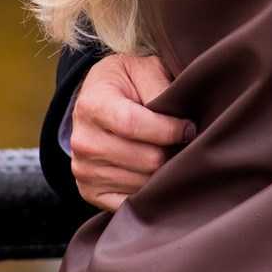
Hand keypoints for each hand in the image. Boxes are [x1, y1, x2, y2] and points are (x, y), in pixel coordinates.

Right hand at [68, 53, 187, 210]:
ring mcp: (84, 170)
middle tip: (182, 141)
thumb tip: (184, 123)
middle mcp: (82, 141)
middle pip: (145, 159)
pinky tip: (153, 172)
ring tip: (167, 153)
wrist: (96, 100)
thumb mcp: (143, 69)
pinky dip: (148, 190)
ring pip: (143, 183)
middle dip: (171, 150)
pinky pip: (130, 202)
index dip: (168, 129)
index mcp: (92, 105)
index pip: (132, 125)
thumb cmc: (127, 83)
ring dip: (163, 172)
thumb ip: (161, 89)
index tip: (188, 126)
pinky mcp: (89, 191)